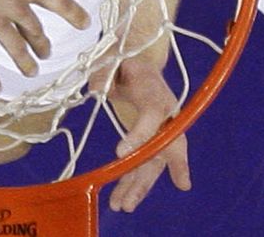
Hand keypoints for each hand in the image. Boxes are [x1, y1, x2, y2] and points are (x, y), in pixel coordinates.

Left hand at [101, 56, 190, 211]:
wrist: (141, 63)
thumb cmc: (128, 61)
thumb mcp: (115, 58)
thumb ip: (105, 71)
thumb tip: (98, 89)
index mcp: (156, 90)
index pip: (152, 115)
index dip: (139, 135)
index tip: (120, 154)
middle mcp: (166, 115)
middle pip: (161, 149)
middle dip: (145, 176)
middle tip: (128, 199)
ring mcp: (160, 131)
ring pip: (153, 164)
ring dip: (138, 187)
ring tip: (121, 206)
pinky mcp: (151, 141)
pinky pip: (146, 166)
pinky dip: (134, 183)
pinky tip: (122, 200)